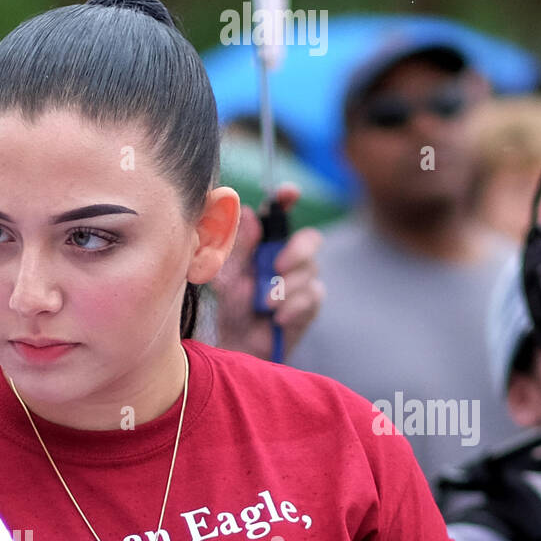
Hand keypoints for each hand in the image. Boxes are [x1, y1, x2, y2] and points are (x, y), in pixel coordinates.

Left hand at [210, 184, 324, 361]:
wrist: (239, 347)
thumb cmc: (232, 308)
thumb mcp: (228, 277)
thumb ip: (239, 248)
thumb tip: (248, 213)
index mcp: (266, 243)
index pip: (280, 213)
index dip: (287, 198)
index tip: (289, 193)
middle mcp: (289, 257)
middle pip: (310, 239)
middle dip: (296, 251)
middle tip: (278, 266)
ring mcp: (303, 280)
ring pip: (310, 270)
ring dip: (286, 287)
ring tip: (264, 304)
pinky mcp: (310, 304)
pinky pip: (312, 296)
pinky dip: (294, 305)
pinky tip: (277, 317)